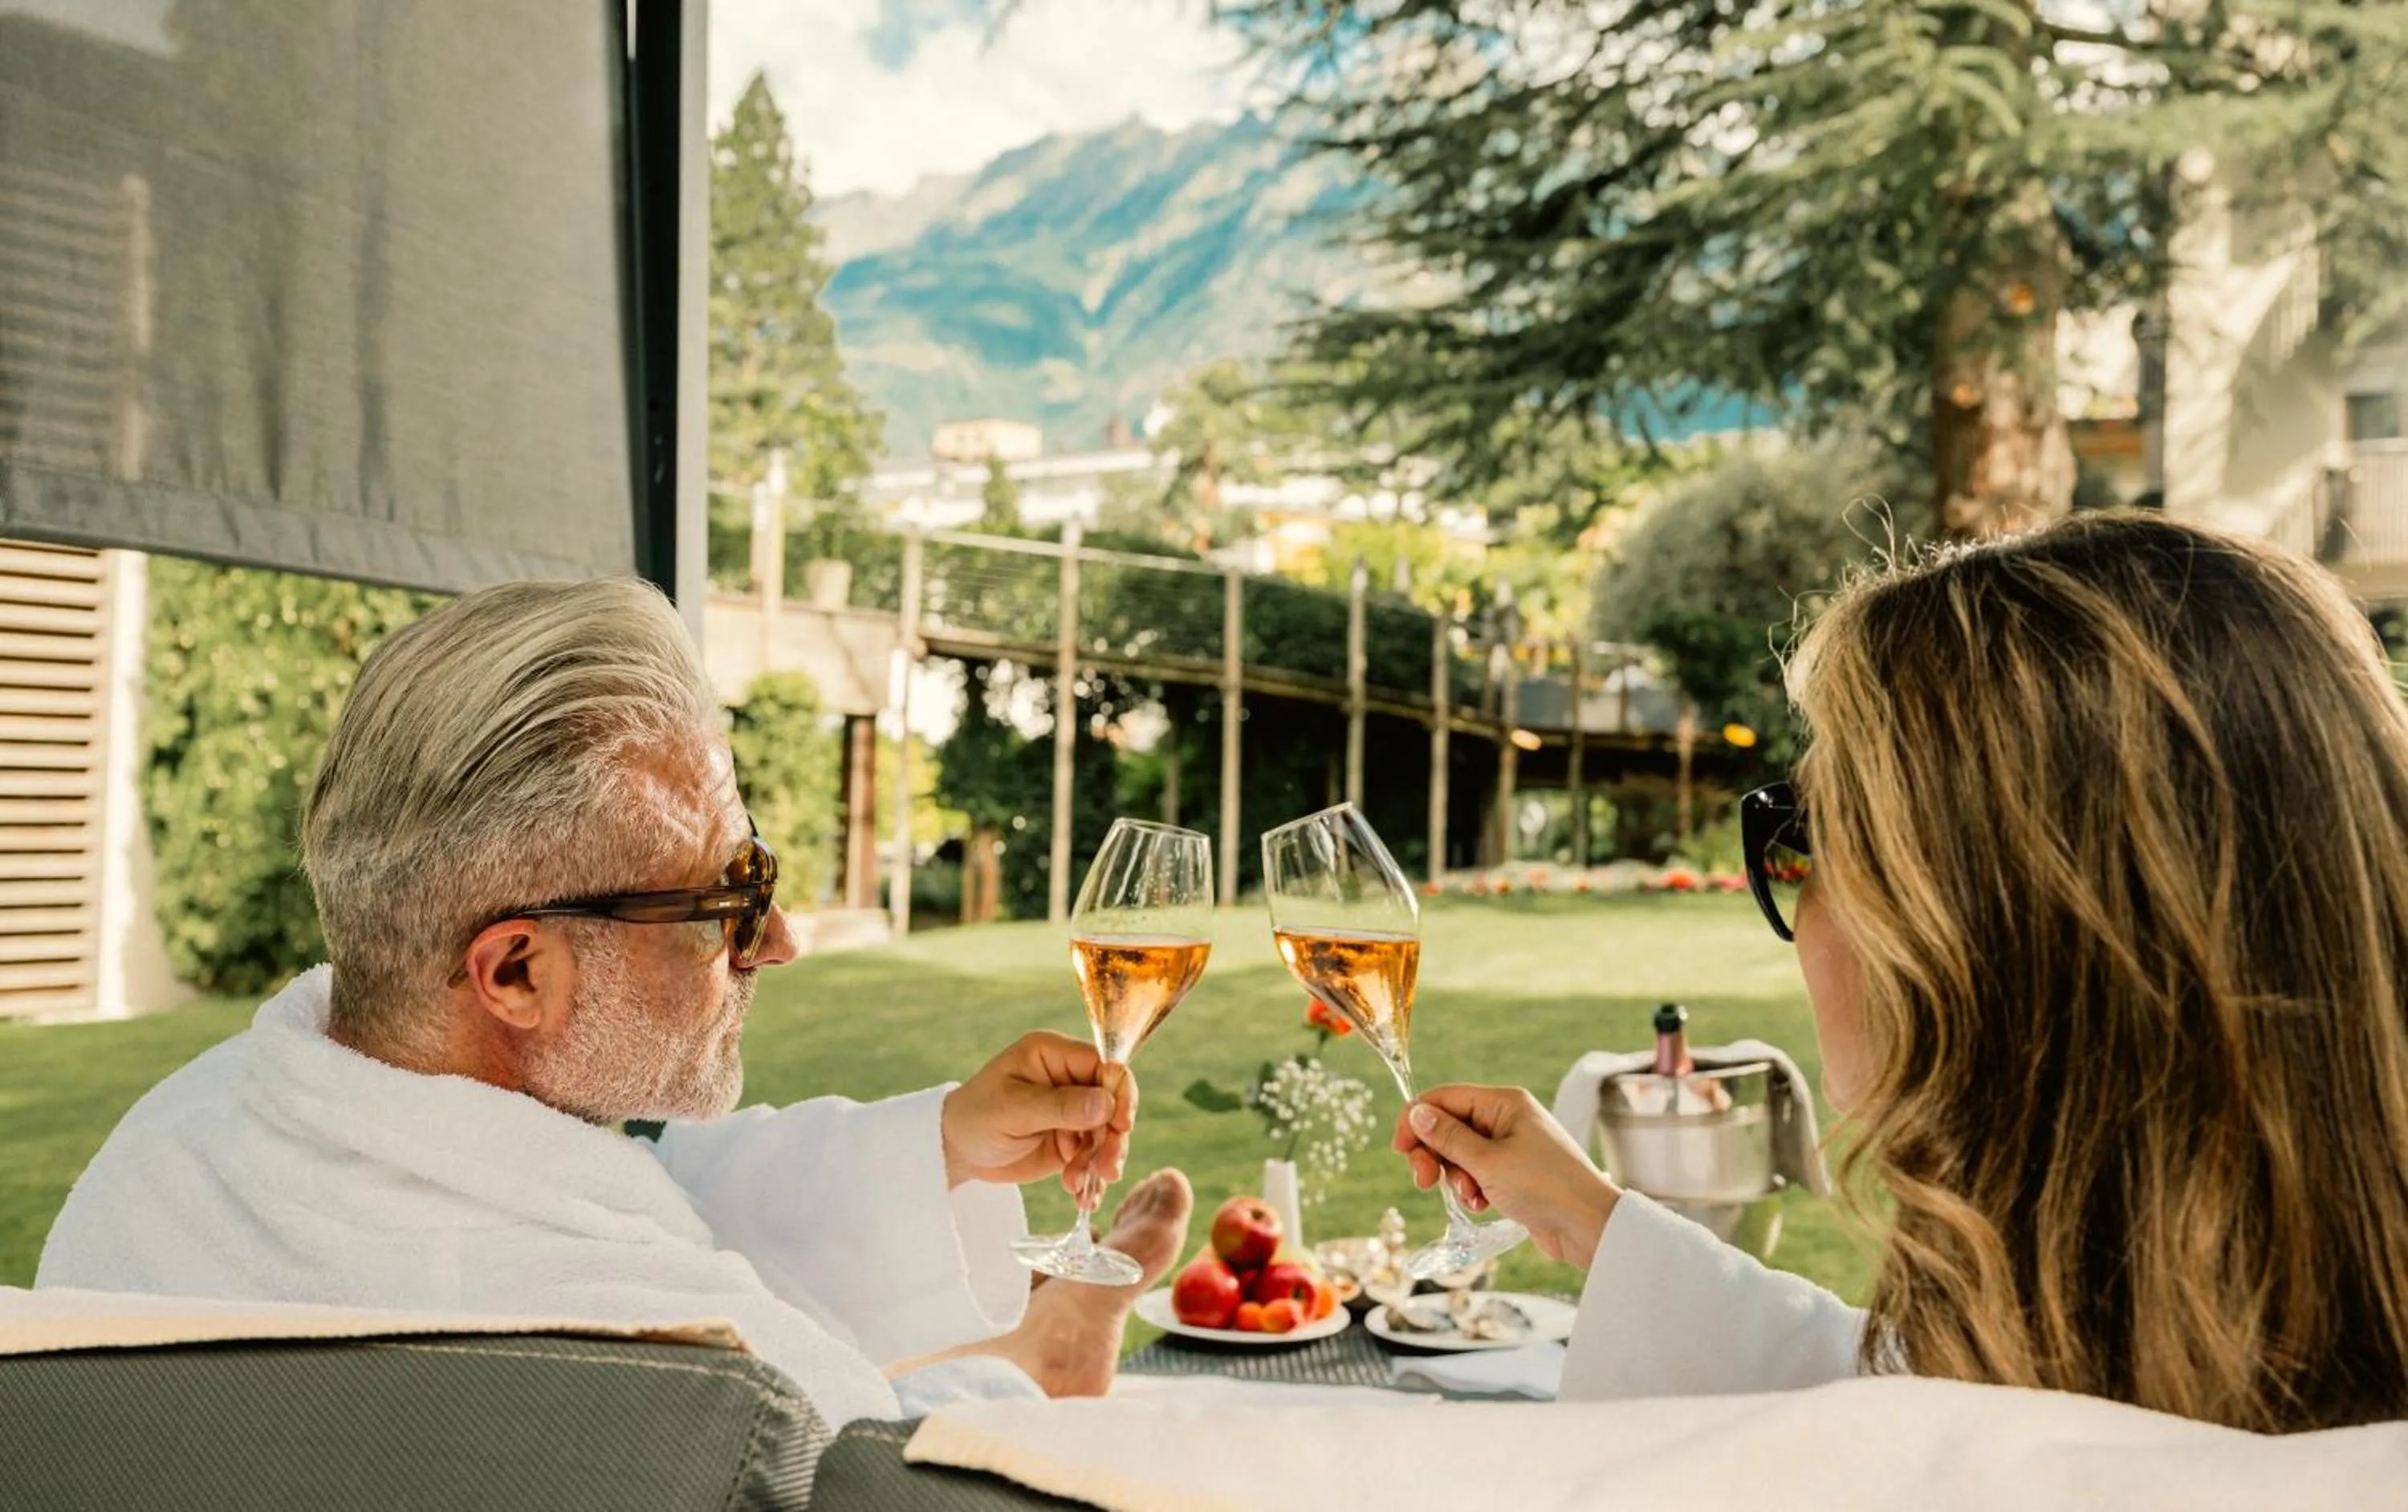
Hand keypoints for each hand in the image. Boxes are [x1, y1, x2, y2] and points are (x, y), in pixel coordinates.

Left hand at [942, 1031, 1135, 1195]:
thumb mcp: (1013, 1110)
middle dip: (1112, 1138)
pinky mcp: (1070, 1141)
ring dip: (1100, 1162)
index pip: (1104, 1066)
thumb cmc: (975, 1117)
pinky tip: (1080, 1197)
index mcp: (1053, 1055)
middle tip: (1106, 1171)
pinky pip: (1092, 1157)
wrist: (955, 1151)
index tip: (1120, 1126)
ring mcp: (1071, 1111)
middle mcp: (1068, 1079)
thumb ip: (1060, 1106)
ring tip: (1081, 1186)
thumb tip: (1106, 1104)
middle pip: (1112, 1103)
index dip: (1119, 1094)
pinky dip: (1089, 1178)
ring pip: (1106, 1133)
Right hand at [1394, 1084, 1619, 1270]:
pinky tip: (1481, 1204)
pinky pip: (1477, 1172)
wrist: (1588, 1226)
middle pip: (1449, 1126)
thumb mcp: (1488, 1162)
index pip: (1445, 1098)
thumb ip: (1448, 1137)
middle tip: (1424, 1181)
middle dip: (1433, 1154)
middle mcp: (1507, 1119)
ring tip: (1470, 1196)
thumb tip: (1417, 1112)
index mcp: (1504, 1103)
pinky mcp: (1514, 1173)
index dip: (1417, 1120)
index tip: (1400, 1150)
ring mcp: (1512, 1146)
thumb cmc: (1545, 1187)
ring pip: (1460, 1153)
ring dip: (1455, 1176)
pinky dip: (1472, 1188)